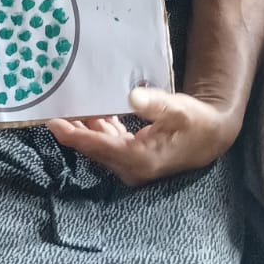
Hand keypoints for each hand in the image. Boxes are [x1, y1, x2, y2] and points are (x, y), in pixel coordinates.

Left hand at [46, 87, 239, 186]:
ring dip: (85, 129)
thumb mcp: (178, 109)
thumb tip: (132, 96)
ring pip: (100, 146)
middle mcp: (132, 167)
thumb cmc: (196, 122)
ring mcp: (132, 165)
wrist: (211, 137)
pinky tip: (90, 114)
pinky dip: (98, 129)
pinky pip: (109, 144)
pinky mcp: (133, 158)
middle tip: (53, 110)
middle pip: (94, 148)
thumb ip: (154, 103)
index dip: (74, 135)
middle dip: (73, 130)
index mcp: (140, 158)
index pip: (99, 146)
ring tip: (67, 109)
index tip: (53, 123)